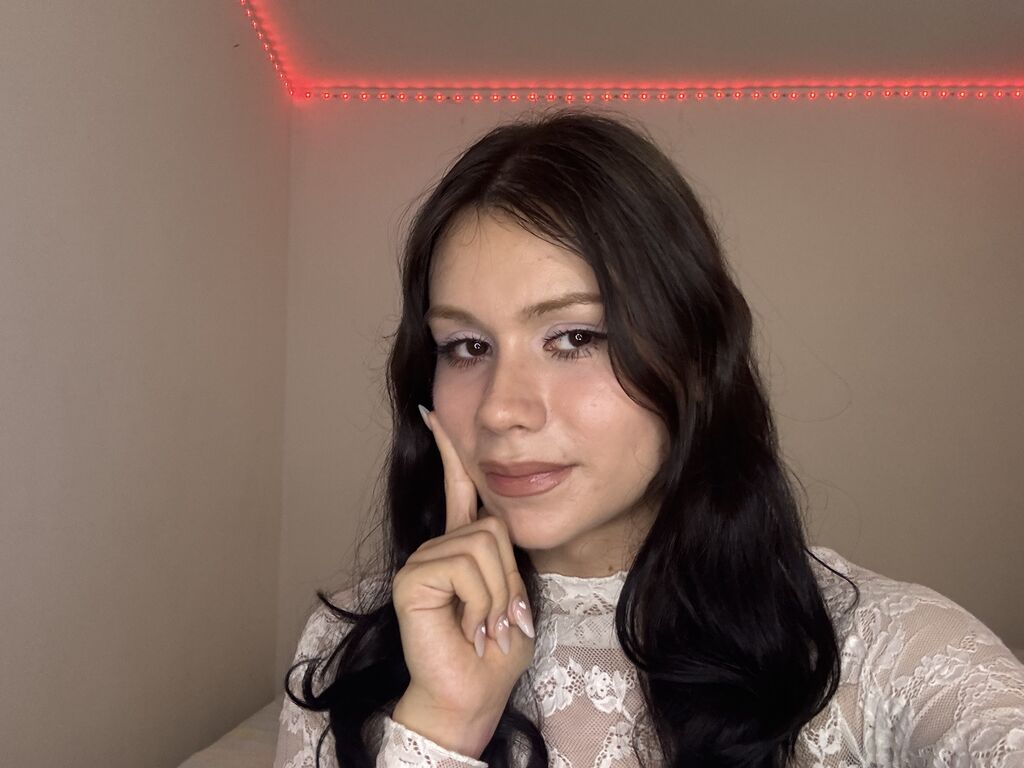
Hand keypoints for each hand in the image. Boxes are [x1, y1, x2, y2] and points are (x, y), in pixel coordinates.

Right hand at [391, 405, 535, 723]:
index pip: (458, 487)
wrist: (474, 692)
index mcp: (461, 545)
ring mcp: (421, 559)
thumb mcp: (515, 592)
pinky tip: (469, 627)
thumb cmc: (497, 648)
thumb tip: (498, 520)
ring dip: (500, 594)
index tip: (430, 412)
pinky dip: (482, 600)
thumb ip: (504, 555)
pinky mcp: (412, 577)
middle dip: (510, 577)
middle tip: (502, 618)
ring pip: (483, 543)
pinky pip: (465, 565)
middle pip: (493, 524)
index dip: (448, 448)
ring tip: (486, 626)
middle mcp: (438, 546)